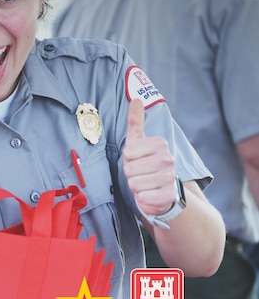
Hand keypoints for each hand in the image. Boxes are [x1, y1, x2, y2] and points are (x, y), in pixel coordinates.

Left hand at [123, 100, 176, 215]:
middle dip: (131, 174)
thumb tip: (136, 98)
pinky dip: (143, 199)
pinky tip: (151, 195)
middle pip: (130, 170)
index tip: (138, 159)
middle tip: (141, 173)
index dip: (128, 159)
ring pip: (135, 185)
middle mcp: (169, 159)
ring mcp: (170, 178)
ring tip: (146, 183)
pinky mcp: (169, 197)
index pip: (128, 153)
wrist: (163, 190)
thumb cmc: (145, 163)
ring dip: (136, 187)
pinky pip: (143, 198)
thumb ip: (136, 121)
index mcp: (160, 144)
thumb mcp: (138, 141)